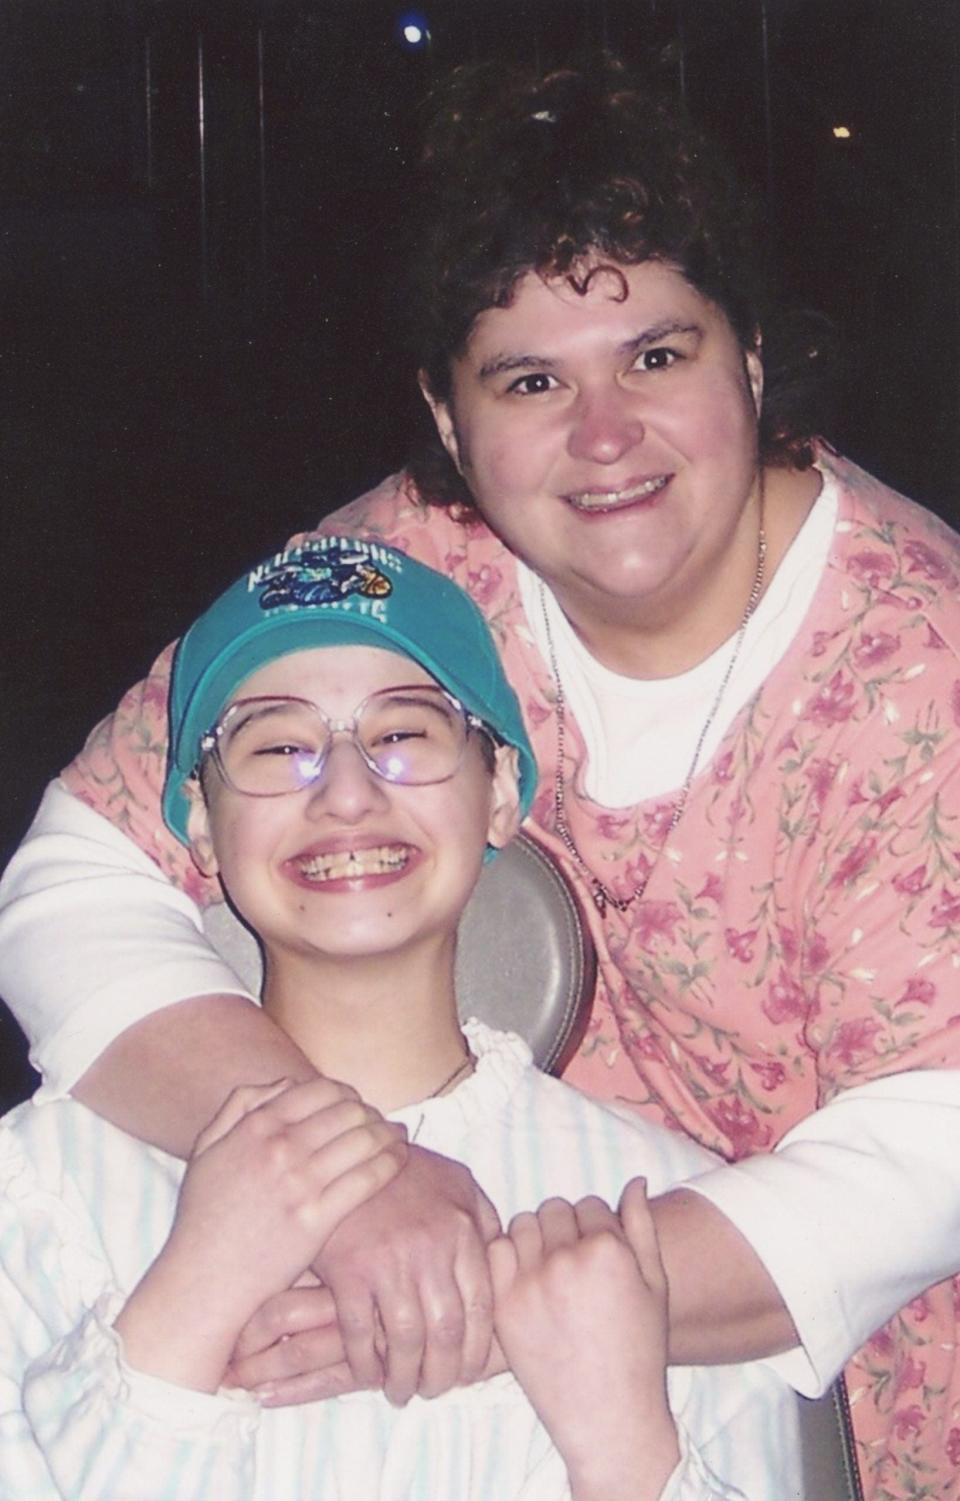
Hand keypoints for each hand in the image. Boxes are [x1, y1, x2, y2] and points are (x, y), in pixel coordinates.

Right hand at [116, 1078, 405, 1389]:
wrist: (202, 1280)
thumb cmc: (203, 1218)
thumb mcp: (207, 1149)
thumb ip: (240, 1105)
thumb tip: (285, 1081)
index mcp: (256, 1126)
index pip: (320, 1090)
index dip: (347, 1092)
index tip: (357, 1103)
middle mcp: (281, 1147)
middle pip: (348, 1111)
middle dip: (371, 1112)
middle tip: (382, 1121)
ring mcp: (300, 1183)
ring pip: (363, 1140)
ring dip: (388, 1132)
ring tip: (399, 1136)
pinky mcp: (317, 1219)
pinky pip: (367, 1179)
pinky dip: (391, 1162)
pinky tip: (400, 1158)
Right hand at [312, 1144, 500, 1403]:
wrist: (348, 1152)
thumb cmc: (408, 1172)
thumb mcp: (459, 1184)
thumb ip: (483, 1222)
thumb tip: (503, 1261)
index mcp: (462, 1232)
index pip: (480, 1308)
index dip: (475, 1351)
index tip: (468, 1374)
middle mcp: (431, 1251)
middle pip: (446, 1332)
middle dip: (443, 1375)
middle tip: (435, 1391)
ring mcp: (388, 1262)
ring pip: (406, 1341)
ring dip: (404, 1377)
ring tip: (401, 1390)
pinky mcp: (348, 1271)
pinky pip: (359, 1333)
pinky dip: (365, 1363)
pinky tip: (368, 1372)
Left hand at [488, 1182, 679, 1500]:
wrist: (608, 1416)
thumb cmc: (639, 1352)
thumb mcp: (655, 1285)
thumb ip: (641, 1227)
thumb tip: (635, 1180)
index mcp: (607, 1249)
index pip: (590, 1205)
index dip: (596, 1226)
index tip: (598, 1253)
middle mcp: (565, 1258)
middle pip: (554, 1209)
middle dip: (565, 1228)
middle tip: (572, 1262)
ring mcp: (530, 1281)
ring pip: (523, 1224)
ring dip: (535, 1238)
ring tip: (549, 1270)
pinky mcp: (503, 1305)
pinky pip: (496, 1252)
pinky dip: (508, 1258)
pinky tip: (525, 1280)